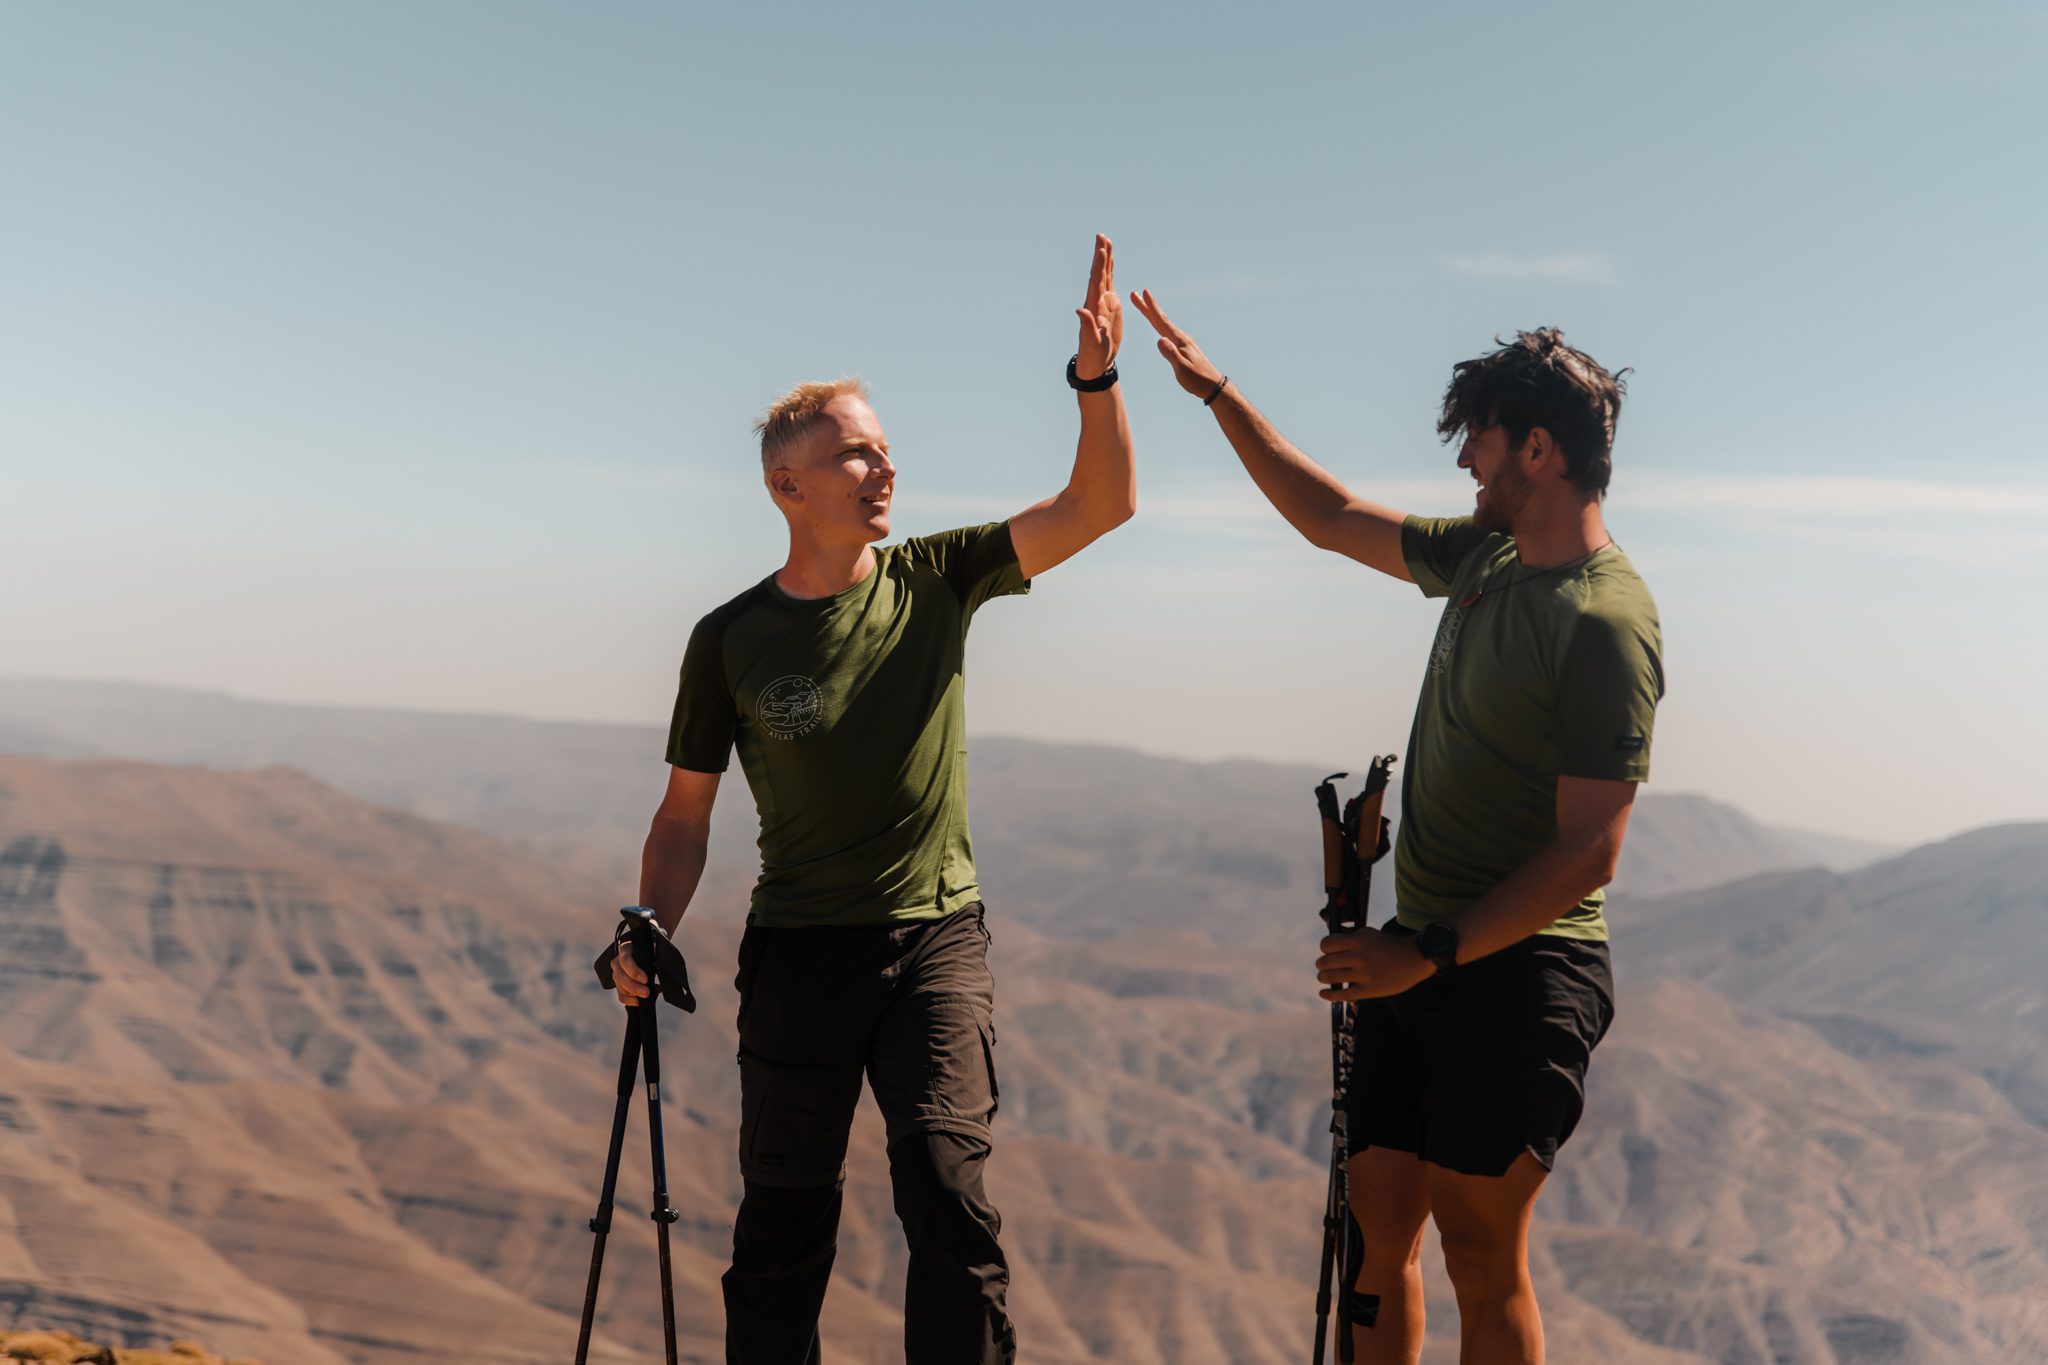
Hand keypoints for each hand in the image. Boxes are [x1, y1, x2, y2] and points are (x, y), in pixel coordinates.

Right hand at [613, 939, 650, 1006]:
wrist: (644, 954)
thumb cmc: (649, 951)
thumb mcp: (652, 949)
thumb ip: (655, 955)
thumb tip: (662, 966)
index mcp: (625, 949)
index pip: (626, 960)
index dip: (634, 971)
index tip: (645, 980)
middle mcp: (617, 961)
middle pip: (620, 976)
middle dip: (634, 987)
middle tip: (646, 993)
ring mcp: (616, 974)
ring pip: (620, 987)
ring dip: (633, 995)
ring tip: (647, 995)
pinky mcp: (618, 985)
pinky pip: (621, 996)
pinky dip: (630, 1001)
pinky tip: (639, 1001)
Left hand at [1074, 234, 1122, 380]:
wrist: (1097, 361)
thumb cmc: (1093, 354)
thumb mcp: (1091, 342)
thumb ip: (1087, 326)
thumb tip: (1080, 310)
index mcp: (1093, 307)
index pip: (1096, 282)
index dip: (1099, 266)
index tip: (1100, 250)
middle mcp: (1096, 301)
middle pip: (1099, 273)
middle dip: (1100, 254)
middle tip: (1101, 236)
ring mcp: (1103, 301)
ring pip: (1105, 275)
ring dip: (1105, 258)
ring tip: (1106, 240)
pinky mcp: (1110, 305)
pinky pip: (1110, 283)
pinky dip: (1110, 270)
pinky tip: (1110, 260)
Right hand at [1129, 289, 1224, 398]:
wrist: (1212, 386)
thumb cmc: (1197, 379)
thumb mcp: (1182, 369)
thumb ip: (1171, 354)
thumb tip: (1159, 339)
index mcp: (1179, 340)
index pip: (1161, 321)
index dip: (1151, 307)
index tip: (1143, 292)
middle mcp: (1180, 337)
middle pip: (1160, 319)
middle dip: (1147, 306)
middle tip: (1135, 294)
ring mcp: (1182, 342)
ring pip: (1163, 324)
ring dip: (1152, 314)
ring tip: (1144, 306)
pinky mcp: (1182, 347)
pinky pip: (1167, 332)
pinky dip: (1159, 325)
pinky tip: (1158, 326)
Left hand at [1316, 929, 1431, 1001]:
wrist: (1413, 959)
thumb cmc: (1390, 945)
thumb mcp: (1369, 933)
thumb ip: (1351, 937)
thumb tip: (1333, 944)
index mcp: (1357, 942)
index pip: (1327, 945)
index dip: (1324, 948)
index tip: (1327, 952)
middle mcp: (1358, 957)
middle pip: (1325, 962)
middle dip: (1321, 965)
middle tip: (1323, 966)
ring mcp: (1363, 974)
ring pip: (1331, 978)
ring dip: (1323, 978)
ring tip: (1324, 978)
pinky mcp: (1369, 990)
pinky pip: (1343, 994)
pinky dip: (1329, 995)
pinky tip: (1323, 993)